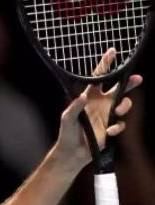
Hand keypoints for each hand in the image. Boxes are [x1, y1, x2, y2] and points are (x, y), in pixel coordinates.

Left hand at [54, 48, 142, 167]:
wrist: (73, 152)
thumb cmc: (67, 133)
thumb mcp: (67, 118)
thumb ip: (75, 107)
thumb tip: (83, 96)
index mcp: (89, 96)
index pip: (98, 77)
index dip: (105, 64)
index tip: (113, 51)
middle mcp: (100, 103)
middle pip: (119, 88)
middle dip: (129, 82)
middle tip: (137, 78)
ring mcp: (107, 115)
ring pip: (124, 104)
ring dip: (125, 106)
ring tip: (118, 110)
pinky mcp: (111, 127)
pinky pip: (121, 123)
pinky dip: (117, 127)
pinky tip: (108, 132)